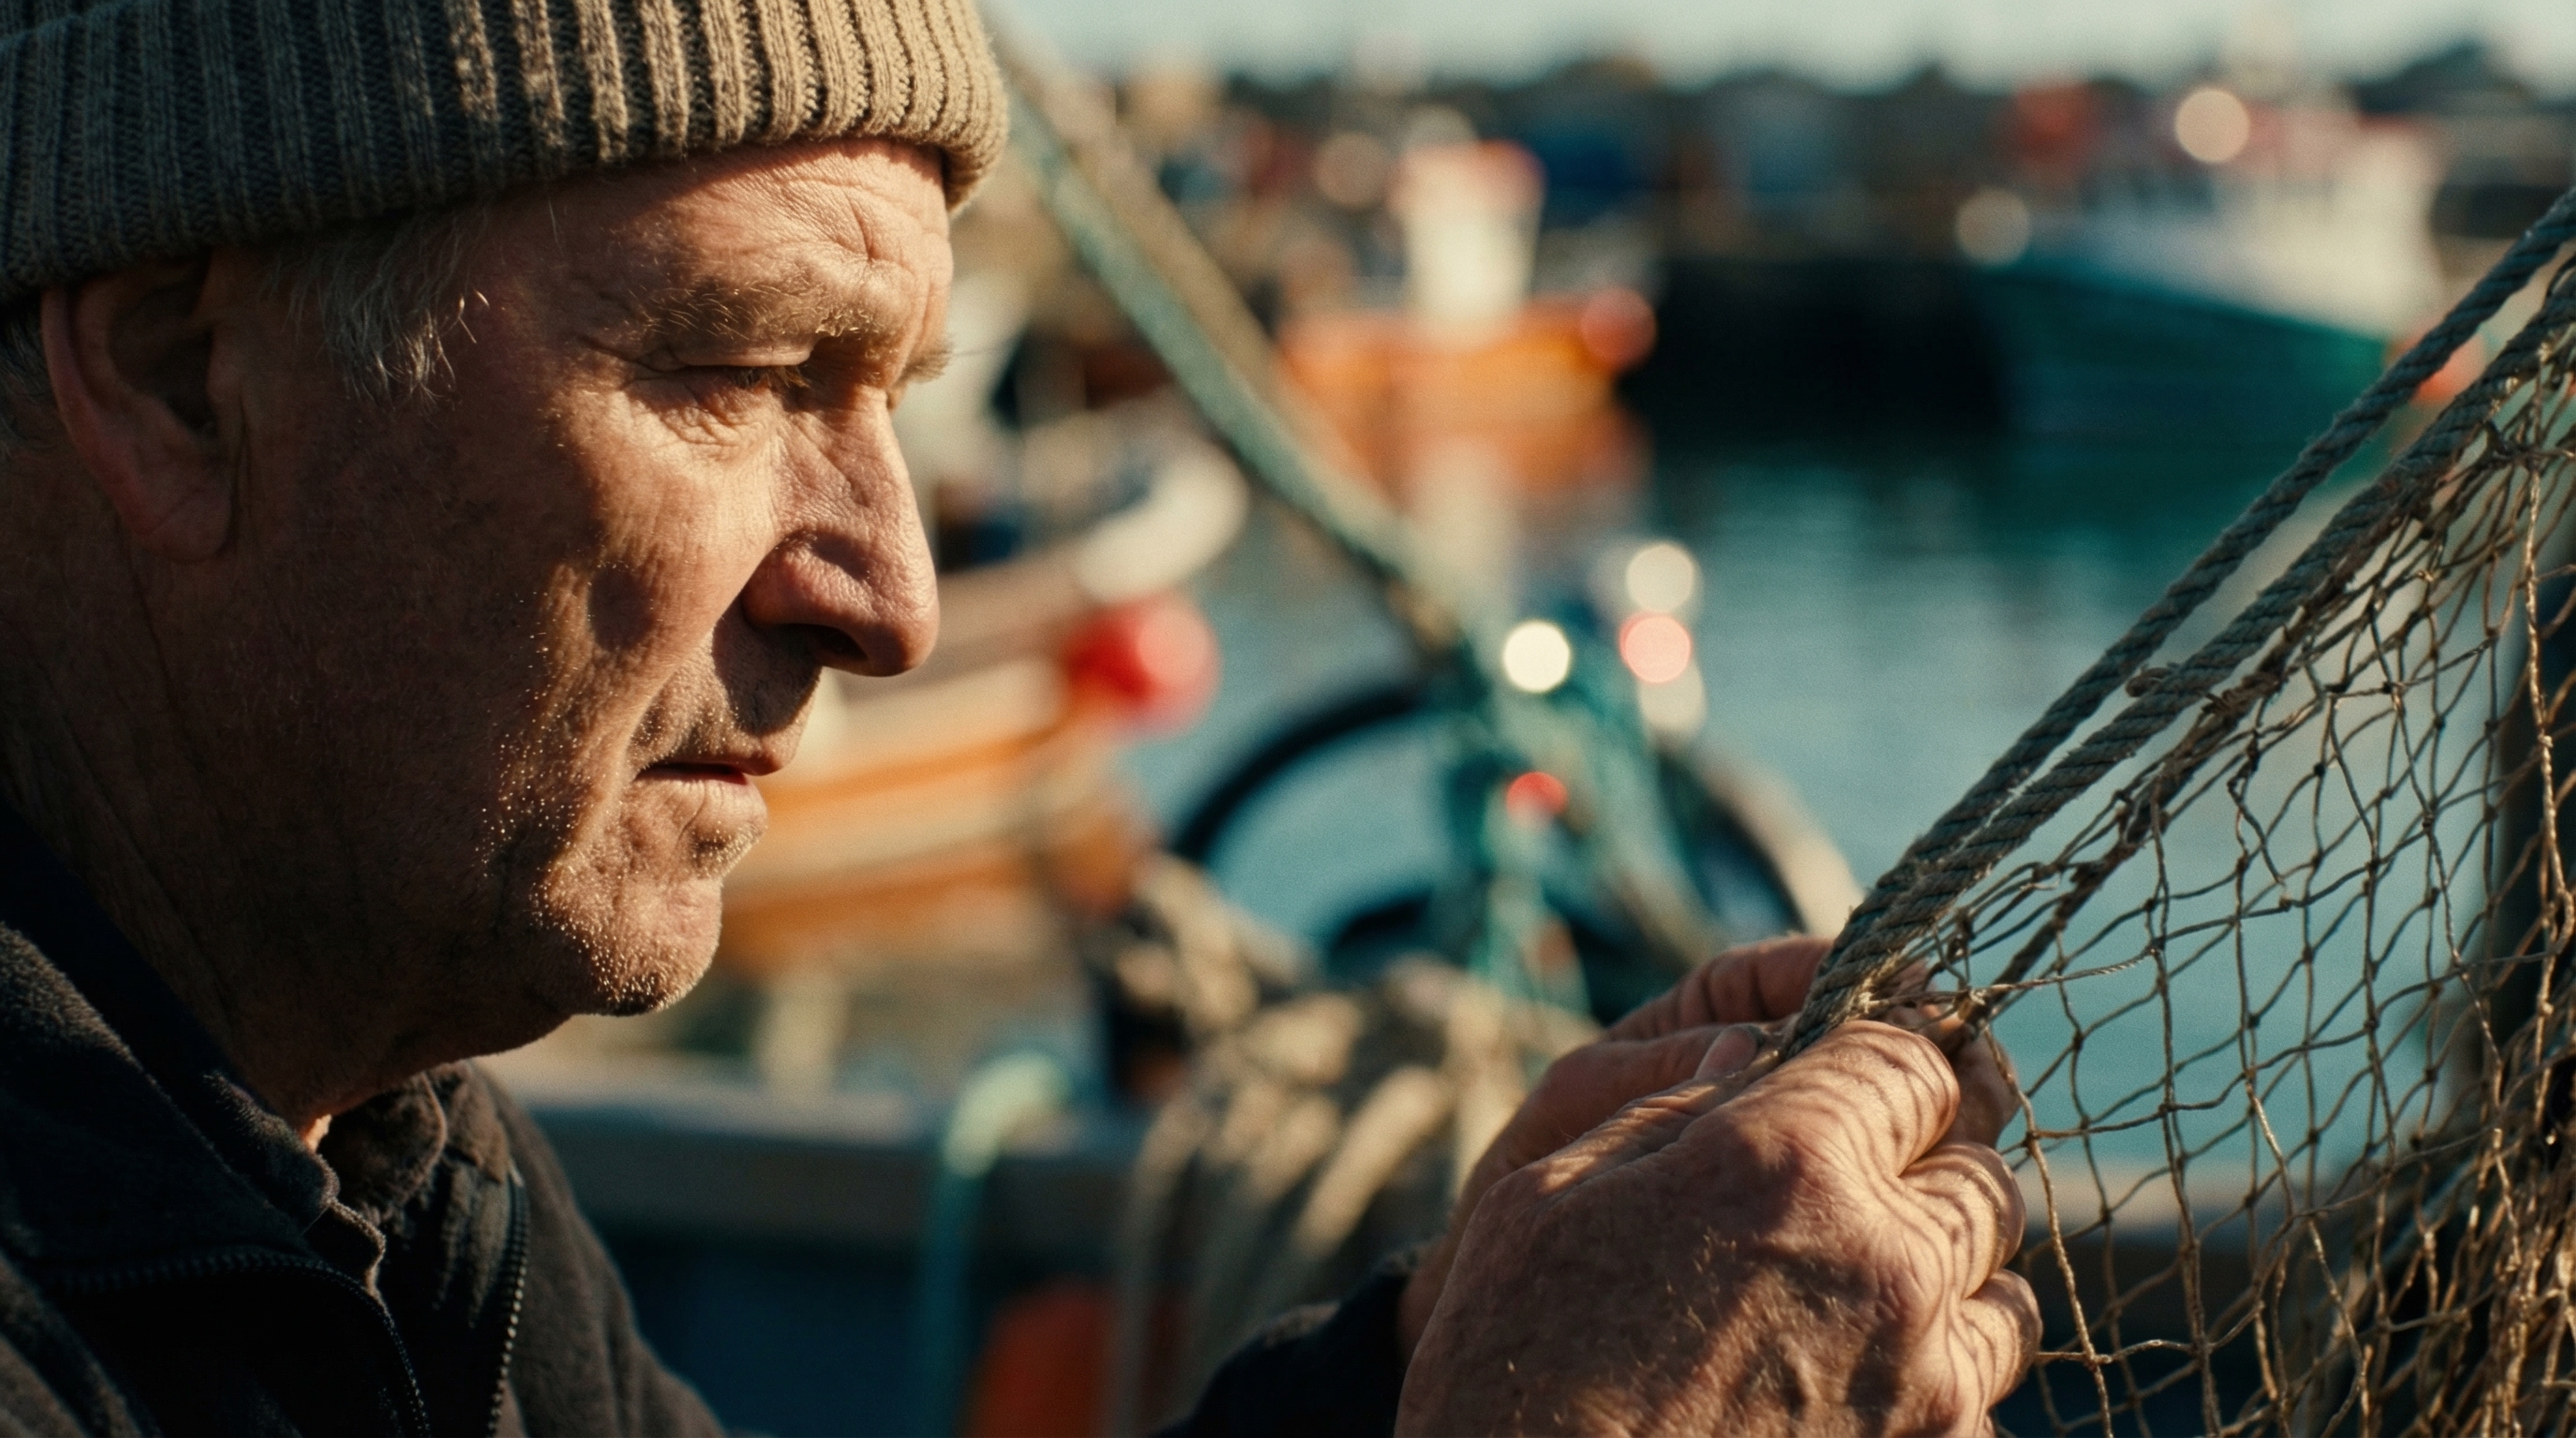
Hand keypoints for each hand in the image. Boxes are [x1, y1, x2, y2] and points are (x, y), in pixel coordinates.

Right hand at [1396, 1016, 2035, 1434]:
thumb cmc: (1513, 1364)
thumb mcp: (1545, 1195)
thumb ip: (1668, 1109)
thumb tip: (1747, 1052)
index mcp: (1787, 1161)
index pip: (1912, 1059)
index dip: (1886, 1056)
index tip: (1859, 1073)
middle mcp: (1884, 1261)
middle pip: (1981, 1173)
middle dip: (1928, 1167)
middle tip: (1858, 1187)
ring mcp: (1919, 1380)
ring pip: (2005, 1296)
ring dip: (1950, 1281)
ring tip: (1869, 1296)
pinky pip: (1980, 1407)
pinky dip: (1938, 1388)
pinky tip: (1860, 1393)